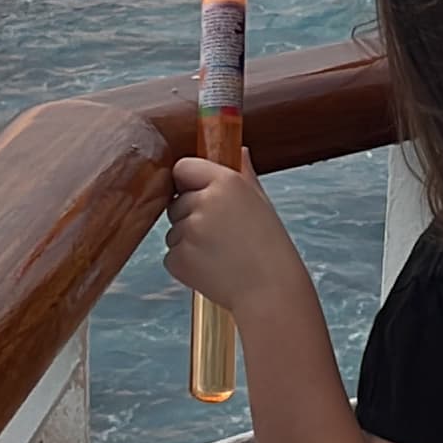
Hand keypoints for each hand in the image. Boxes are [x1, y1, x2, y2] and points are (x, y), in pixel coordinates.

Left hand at [164, 152, 305, 312]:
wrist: (271, 292)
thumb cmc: (271, 247)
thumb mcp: (261, 203)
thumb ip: (243, 173)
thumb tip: (238, 151)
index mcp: (225, 182)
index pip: (183, 167)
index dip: (189, 182)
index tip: (199, 194)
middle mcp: (202, 202)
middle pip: (176, 202)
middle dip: (191, 215)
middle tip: (222, 234)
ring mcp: (187, 232)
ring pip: (174, 231)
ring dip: (189, 241)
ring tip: (221, 253)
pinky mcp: (177, 260)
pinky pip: (172, 255)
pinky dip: (186, 263)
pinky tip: (212, 268)